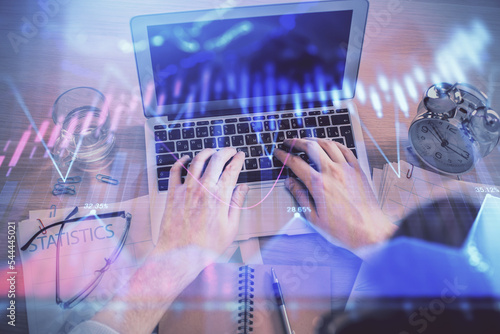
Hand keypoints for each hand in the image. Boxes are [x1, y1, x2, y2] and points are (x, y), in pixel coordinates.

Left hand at [157, 148, 248, 257]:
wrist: (180, 254)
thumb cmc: (207, 246)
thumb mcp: (231, 227)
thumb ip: (237, 204)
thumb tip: (243, 188)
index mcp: (220, 197)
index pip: (232, 170)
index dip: (238, 159)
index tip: (241, 155)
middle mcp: (203, 189)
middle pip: (216, 160)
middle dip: (225, 152)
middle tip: (230, 150)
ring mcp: (187, 190)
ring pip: (197, 161)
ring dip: (206, 152)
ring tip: (212, 151)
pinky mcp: (173, 194)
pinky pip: (175, 171)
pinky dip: (181, 161)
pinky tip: (185, 158)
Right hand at [274, 138, 396, 248]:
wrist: (370, 231)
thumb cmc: (343, 229)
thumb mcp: (314, 218)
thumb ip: (300, 197)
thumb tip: (290, 183)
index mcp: (318, 185)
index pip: (296, 163)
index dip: (284, 156)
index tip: (279, 153)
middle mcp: (332, 172)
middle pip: (311, 147)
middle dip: (296, 142)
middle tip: (289, 142)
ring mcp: (346, 169)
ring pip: (328, 144)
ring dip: (314, 139)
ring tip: (307, 140)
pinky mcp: (357, 170)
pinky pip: (345, 149)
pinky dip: (334, 143)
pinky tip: (329, 144)